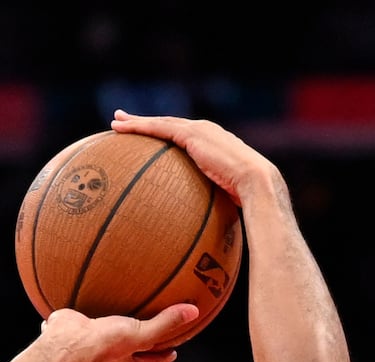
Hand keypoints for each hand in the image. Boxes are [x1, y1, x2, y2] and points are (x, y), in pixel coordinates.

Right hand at [46, 305, 200, 361]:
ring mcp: (95, 341)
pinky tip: (104, 293)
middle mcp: (111, 355)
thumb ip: (165, 323)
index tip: (174, 350)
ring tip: (130, 306)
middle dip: (145, 339)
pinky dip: (101, 307)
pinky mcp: (83, 326)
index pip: (151, 361)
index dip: (164, 355)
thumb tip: (191, 313)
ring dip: (122, 322)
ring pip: (114, 332)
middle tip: (156, 327)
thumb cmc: (100, 346)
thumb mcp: (141, 334)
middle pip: (133, 347)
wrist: (68, 339)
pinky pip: (96, 316)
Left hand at [109, 112, 281, 204]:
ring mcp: (199, 130)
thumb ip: (209, 202)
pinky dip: (139, 127)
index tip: (149, 136)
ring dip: (137, 122)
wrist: (258, 184)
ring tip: (116, 121)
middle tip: (123, 121)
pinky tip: (120, 129)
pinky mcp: (192, 135)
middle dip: (146, 122)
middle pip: (169, 125)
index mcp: (214, 144)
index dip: (164, 134)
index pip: (184, 137)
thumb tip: (200, 229)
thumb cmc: (247, 199)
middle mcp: (206, 132)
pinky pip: (159, 129)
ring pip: (160, 123)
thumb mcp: (224, 198)